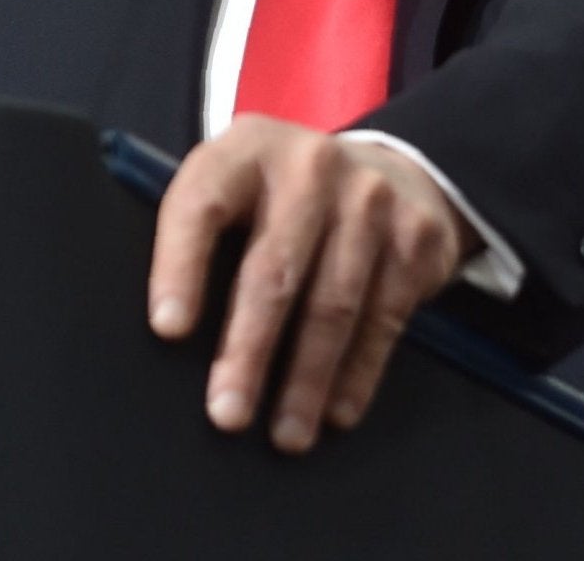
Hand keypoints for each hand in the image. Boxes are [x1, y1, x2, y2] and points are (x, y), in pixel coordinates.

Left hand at [147, 116, 478, 452]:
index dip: (181, 266)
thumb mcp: (241, 189)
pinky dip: (358, 373)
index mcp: (246, 150)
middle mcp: (310, 164)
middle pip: (274, 267)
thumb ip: (207, 235)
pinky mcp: (415, 236)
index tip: (168, 329)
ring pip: (333, 303)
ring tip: (285, 433)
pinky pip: (384, 318)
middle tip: (227, 412)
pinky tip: (337, 410)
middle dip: (248, 349)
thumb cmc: (285, 200)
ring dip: (306, 378)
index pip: (203, 204)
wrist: (388, 170)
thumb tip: (171, 333)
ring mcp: (370, 198)